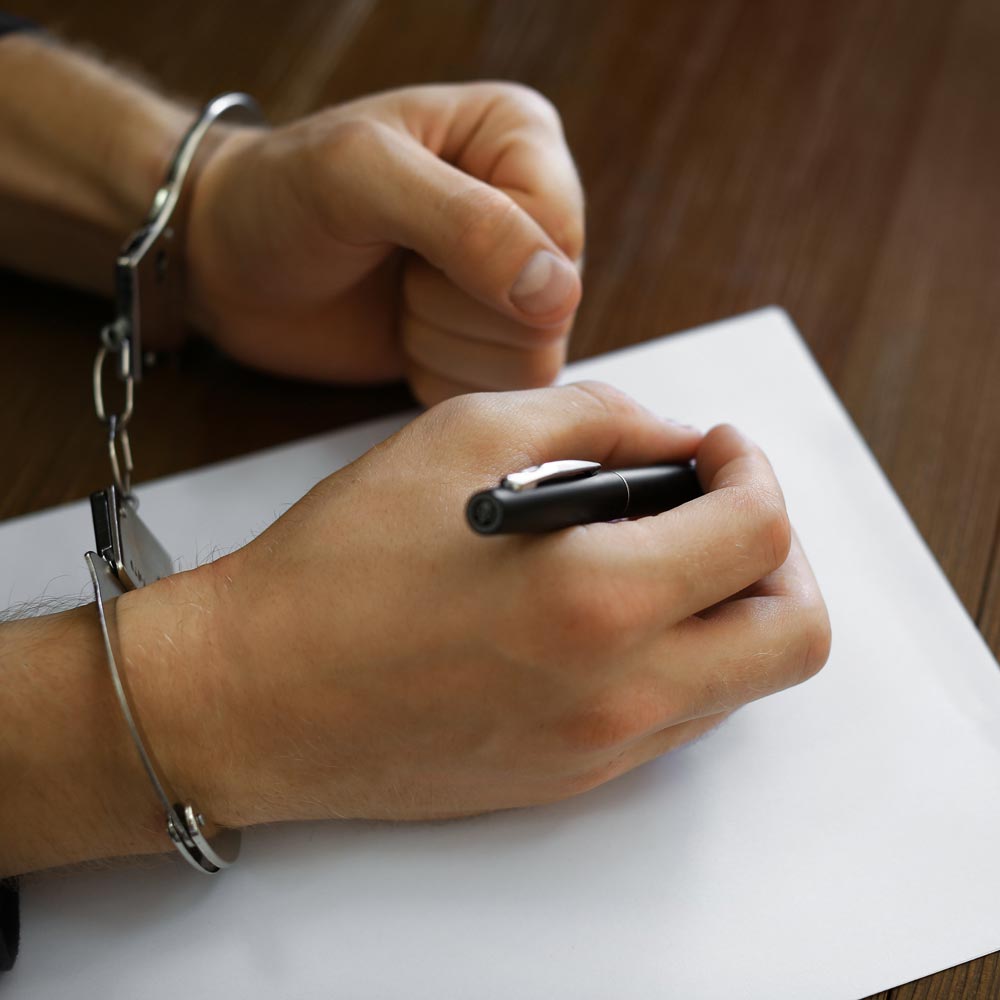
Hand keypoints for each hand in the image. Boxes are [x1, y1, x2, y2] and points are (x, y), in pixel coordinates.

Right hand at [121, 383, 829, 828]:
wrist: (252, 695)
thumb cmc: (337, 566)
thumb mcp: (462, 436)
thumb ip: (595, 418)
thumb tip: (672, 437)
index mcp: (595, 598)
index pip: (760, 535)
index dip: (754, 470)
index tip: (718, 450)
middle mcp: (617, 694)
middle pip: (792, 635)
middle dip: (779, 556)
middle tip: (722, 509)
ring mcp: (600, 750)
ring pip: (742, 681)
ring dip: (728, 605)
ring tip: (658, 551)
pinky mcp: (572, 779)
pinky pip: (677, 717)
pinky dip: (677, 652)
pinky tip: (609, 608)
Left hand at [183, 83, 583, 403]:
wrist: (231, 264)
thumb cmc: (280, 197)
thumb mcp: (359, 178)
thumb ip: (464, 223)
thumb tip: (557, 292)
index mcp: (518, 139)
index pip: (557, 235)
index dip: (485, 264)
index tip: (412, 246)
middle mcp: (531, 211)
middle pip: (552, 306)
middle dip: (454, 306)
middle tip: (398, 269)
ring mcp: (515, 282)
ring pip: (534, 357)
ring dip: (443, 341)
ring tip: (397, 297)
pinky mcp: (490, 340)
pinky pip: (504, 390)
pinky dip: (439, 373)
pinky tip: (403, 332)